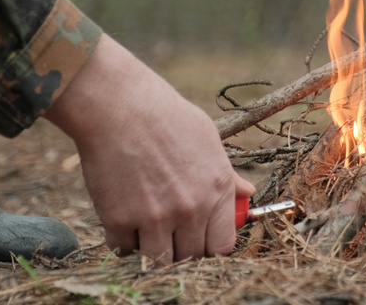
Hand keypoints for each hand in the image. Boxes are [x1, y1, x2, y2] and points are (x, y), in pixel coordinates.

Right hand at [43, 34, 253, 259]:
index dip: (209, 247)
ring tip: (145, 228)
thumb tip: (248, 192)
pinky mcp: (121, 220)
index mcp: (216, 189)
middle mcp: (191, 209)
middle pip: (190, 257)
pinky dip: (122, 241)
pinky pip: (124, 249)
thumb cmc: (165, 116)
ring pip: (159, 260)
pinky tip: (122, 220)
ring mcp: (156, 217)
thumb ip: (227, 175)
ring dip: (152, 248)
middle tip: (168, 232)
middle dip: (181, 249)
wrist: (118, 106)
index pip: (222, 246)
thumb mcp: (208, 139)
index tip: (198, 240)